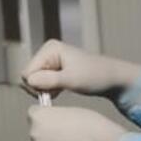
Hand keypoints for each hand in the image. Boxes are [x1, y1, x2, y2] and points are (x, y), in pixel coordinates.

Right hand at [21, 40, 140, 100]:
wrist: (112, 79)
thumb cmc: (95, 76)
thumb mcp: (71, 80)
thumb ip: (48, 80)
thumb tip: (28, 80)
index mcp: (50, 48)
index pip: (27, 71)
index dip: (36, 85)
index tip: (52, 91)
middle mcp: (48, 51)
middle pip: (28, 76)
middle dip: (39, 87)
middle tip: (56, 92)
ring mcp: (51, 60)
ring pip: (34, 81)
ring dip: (45, 90)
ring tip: (60, 91)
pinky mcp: (54, 69)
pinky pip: (41, 83)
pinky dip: (49, 90)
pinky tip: (60, 91)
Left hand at [27, 105, 132, 140]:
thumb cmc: (90, 124)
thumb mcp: (68, 111)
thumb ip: (54, 116)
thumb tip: (49, 124)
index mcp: (38, 116)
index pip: (33, 113)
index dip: (45, 115)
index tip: (54, 119)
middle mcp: (34, 133)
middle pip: (36, 131)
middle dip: (47, 131)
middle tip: (65, 133)